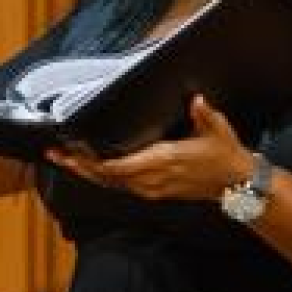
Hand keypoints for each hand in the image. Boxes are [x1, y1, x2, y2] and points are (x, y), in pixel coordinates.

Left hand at [46, 96, 255, 200]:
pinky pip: (120, 186)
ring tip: (64, 159)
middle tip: (54, 154)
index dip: (91, 163)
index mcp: (162, 161)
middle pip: (105, 177)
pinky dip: (101, 177)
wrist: (236, 184)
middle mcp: (151, 179)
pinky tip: (89, 168)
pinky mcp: (153, 192)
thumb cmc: (225, 156)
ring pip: (110, 183)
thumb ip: (204, 114)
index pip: (117, 167)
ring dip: (86, 172)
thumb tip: (196, 98)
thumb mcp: (218, 131)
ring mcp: (151, 189)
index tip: (71, 152)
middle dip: (78, 167)